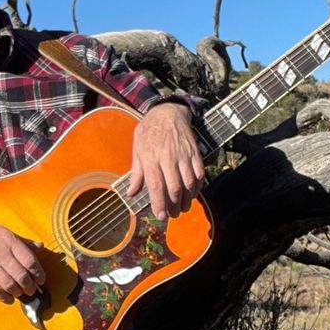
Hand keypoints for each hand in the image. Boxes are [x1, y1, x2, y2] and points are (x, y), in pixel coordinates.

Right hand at [0, 218, 42, 300]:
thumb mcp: (3, 232)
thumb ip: (22, 242)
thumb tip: (40, 246)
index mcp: (9, 241)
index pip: (30, 261)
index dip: (38, 273)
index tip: (41, 279)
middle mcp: (1, 254)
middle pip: (22, 276)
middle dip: (30, 286)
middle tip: (31, 289)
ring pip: (10, 285)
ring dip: (18, 292)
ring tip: (20, 293)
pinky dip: (5, 297)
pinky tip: (9, 298)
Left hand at [128, 101, 204, 220]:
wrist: (168, 112)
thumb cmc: (149, 131)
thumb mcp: (137, 148)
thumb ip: (136, 172)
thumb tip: (131, 193)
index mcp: (150, 157)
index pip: (156, 185)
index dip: (159, 203)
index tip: (160, 216)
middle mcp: (168, 157)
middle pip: (173, 188)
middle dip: (173, 206)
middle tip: (172, 215)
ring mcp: (183, 155)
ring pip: (187, 183)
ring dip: (186, 200)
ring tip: (182, 209)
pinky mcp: (194, 153)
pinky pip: (198, 174)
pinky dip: (196, 187)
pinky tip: (192, 194)